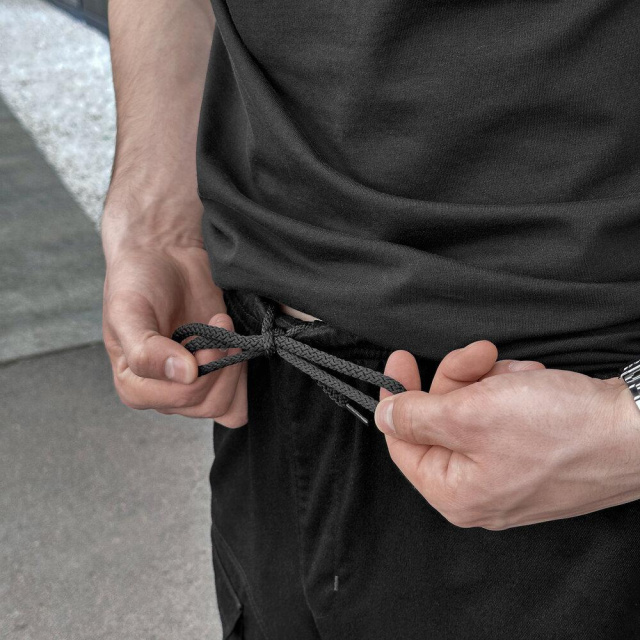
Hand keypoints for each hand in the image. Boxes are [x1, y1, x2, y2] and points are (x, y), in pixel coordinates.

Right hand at [101, 199, 246, 425]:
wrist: (163, 257)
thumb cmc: (138, 281)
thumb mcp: (129, 311)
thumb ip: (146, 350)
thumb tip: (185, 376)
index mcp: (135, 386)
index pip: (180, 397)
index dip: (201, 365)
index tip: (204, 328)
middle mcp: (163, 393)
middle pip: (206, 402)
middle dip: (219, 361)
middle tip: (218, 323)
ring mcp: (193, 387)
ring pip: (225, 404)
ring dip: (233, 363)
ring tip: (223, 329)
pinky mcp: (217, 376)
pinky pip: (238, 402)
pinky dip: (243, 377)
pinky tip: (234, 345)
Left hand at [374, 341, 639, 529]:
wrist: (638, 430)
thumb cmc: (558, 429)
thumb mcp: (469, 413)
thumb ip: (416, 417)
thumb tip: (383, 416)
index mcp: (455, 493)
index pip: (402, 443)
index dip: (397, 397)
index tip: (400, 360)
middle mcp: (480, 491)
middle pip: (440, 421)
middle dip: (459, 380)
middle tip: (479, 356)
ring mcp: (509, 474)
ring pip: (473, 412)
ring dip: (491, 383)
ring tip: (521, 376)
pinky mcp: (534, 455)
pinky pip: (503, 416)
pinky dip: (512, 391)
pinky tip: (535, 383)